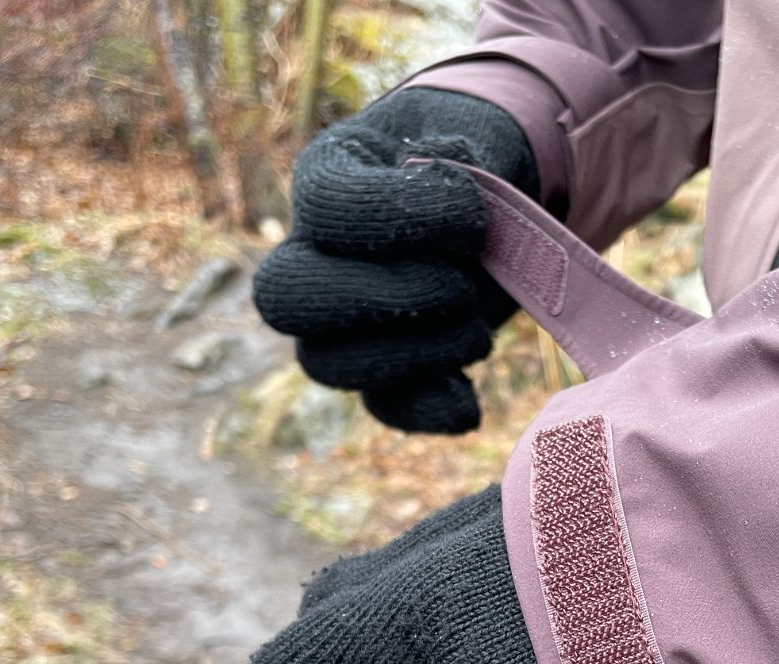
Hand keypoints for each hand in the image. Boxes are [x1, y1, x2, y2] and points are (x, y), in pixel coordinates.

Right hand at [252, 89, 538, 433]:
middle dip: (388, 300)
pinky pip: (380, 406)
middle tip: (461, 288)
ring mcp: (337, 319)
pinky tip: (469, 400)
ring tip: (476, 331)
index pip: (325, 205)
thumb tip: (458, 187)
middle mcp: (311, 252)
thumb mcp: (475, 139)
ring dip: (416, 355)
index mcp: (328, 175)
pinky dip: (428, 408)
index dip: (402, 215)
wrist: (492, 199)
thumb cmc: (475, 161)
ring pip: (327, 363)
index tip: (472, 214)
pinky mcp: (381, 367)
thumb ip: (466, 162)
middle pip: (286, 299)